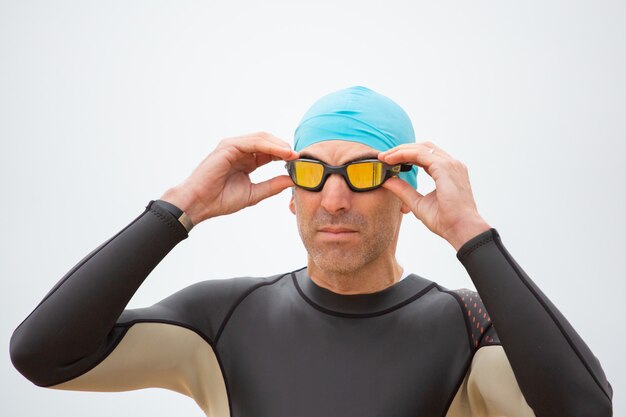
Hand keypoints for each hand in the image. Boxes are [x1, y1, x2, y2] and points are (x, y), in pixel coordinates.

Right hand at [160, 132, 297, 224]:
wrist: (198, 204)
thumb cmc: (220, 200)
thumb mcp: (254, 193)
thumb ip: (272, 186)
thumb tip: (292, 180)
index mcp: (246, 160)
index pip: (270, 152)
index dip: (286, 156)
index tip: (301, 163)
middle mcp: (240, 151)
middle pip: (268, 142)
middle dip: (285, 148)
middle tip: (299, 157)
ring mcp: (233, 146)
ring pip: (262, 138)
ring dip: (280, 145)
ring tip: (293, 154)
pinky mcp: (228, 146)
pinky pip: (253, 142)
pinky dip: (269, 146)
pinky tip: (281, 153)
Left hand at [378, 142, 490, 250]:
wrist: (461, 229)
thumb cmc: (446, 220)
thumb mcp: (418, 203)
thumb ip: (404, 190)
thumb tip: (388, 181)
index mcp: (447, 172)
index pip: (424, 155)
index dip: (405, 155)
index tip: (388, 160)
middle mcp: (451, 164)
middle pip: (423, 147)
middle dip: (402, 149)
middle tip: (383, 156)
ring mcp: (450, 164)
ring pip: (421, 147)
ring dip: (401, 150)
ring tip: (385, 157)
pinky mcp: (445, 167)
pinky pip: (421, 154)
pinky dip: (405, 154)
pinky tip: (392, 159)